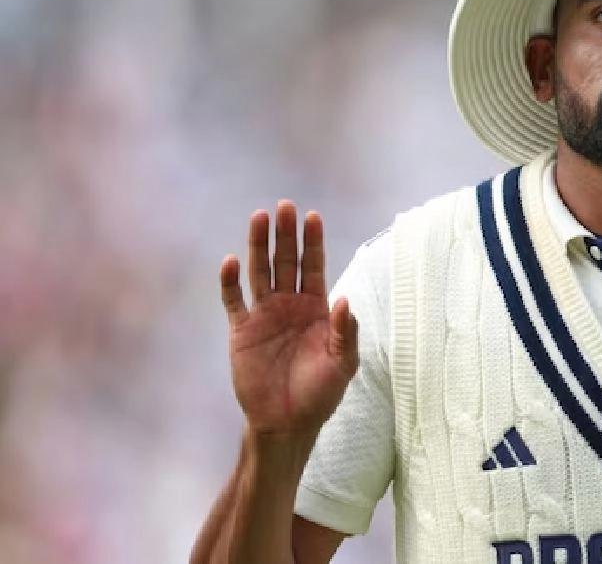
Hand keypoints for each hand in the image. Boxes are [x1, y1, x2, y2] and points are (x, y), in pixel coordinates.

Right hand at [219, 200, 358, 437]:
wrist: (287, 421)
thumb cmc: (321, 392)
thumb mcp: (343, 362)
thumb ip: (346, 331)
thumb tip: (345, 300)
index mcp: (317, 309)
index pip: (315, 267)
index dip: (314, 243)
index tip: (313, 216)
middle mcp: (290, 305)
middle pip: (287, 262)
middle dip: (286, 235)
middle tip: (285, 206)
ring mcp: (265, 316)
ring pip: (260, 273)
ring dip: (259, 246)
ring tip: (259, 217)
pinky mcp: (242, 331)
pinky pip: (234, 301)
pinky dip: (230, 282)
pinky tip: (231, 261)